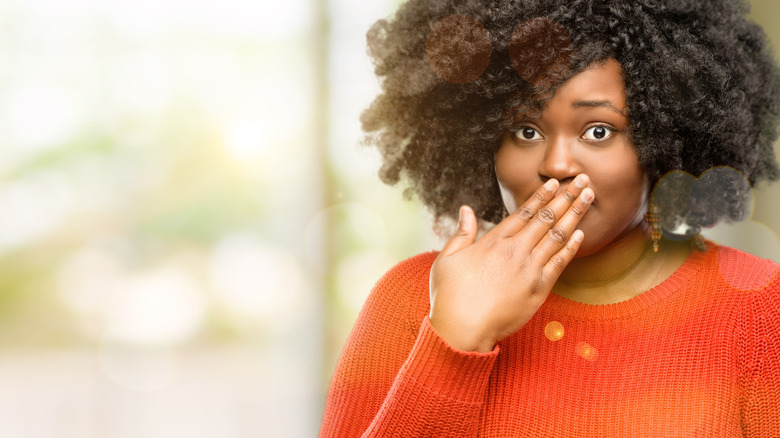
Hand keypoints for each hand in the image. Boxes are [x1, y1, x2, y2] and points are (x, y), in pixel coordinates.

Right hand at [428, 174, 593, 351]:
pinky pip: (560, 263)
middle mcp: (515, 251)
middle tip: (583, 179)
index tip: (556, 182)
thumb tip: (466, 209)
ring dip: (575, 214)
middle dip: (567, 196)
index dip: (542, 195)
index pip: (524, 212)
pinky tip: (581, 233)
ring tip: (589, 197)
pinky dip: (571, 247)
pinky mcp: (538, 289)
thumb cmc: (450, 296)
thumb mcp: (447, 259)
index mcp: (493, 241)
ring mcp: (529, 269)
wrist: (463, 329)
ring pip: (558, 235)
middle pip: (547, 217)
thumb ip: (462, 232)